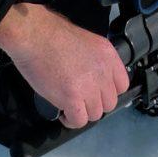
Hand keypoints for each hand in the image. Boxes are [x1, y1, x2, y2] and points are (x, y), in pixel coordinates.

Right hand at [0, 0, 129, 128]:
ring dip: (82, 112)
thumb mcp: (86, 42)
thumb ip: (95, 61)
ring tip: (69, 105)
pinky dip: (70, 120)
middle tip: (79, 99)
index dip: (107, 91)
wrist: (35, 36)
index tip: (96, 92)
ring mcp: (89, 86)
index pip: (122, 84)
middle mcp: (103, 71)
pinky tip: (63, 112)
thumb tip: (94, 78)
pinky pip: (79, 121)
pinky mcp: (72, 98)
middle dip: (94, 103)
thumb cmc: (53, 35)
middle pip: (109, 102)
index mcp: (108, 55)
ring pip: (95, 114)